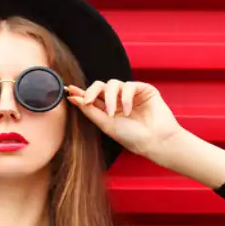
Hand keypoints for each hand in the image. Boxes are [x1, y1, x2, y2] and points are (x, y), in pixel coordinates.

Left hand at [66, 80, 183, 158]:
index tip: (69, 90)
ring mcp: (131, 94)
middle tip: (88, 101)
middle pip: (100, 86)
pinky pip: (129, 85)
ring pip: (113, 84)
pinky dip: (126, 98)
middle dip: (92, 91)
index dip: (81, 92)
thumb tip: (73, 98)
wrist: (155, 141)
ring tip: (113, 113)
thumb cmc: (132, 137)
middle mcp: (118, 100)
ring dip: (110, 98)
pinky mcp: (144, 89)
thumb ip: (90, 111)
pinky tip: (128, 110)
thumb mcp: (106, 124)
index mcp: (108, 109)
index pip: (93, 97)